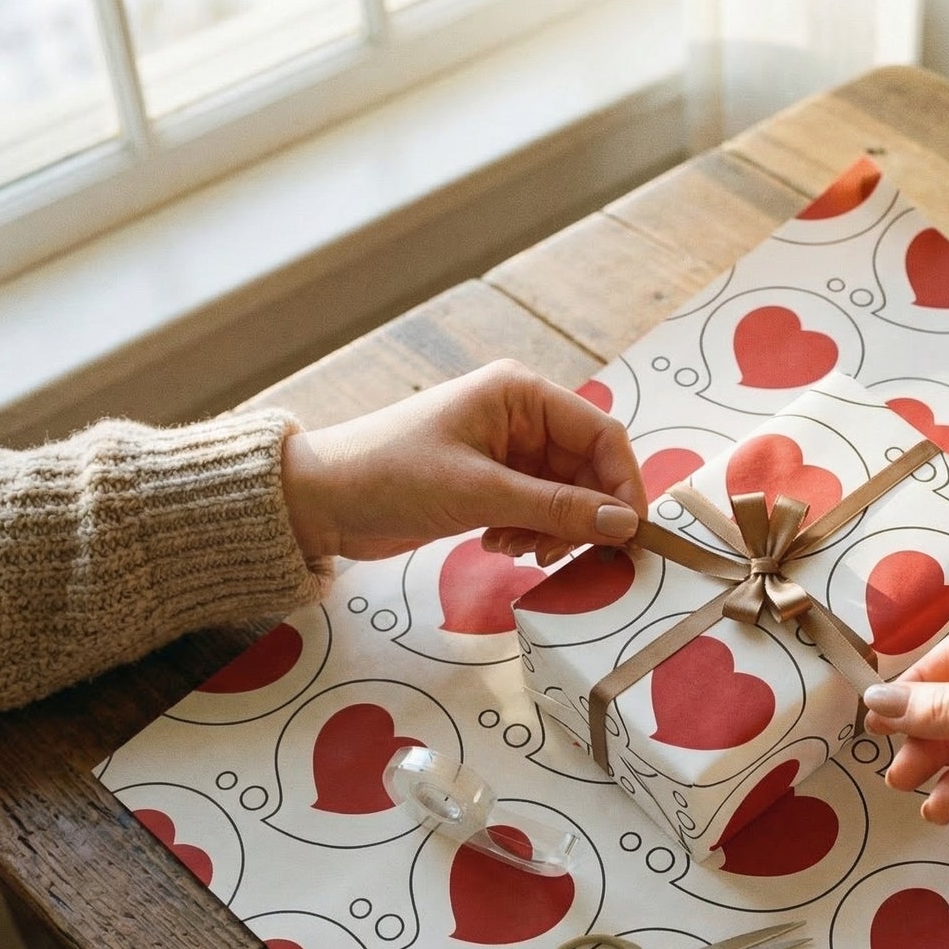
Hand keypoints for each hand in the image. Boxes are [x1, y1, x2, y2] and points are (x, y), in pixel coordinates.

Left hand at [279, 360, 645, 563]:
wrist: (320, 501)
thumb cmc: (390, 476)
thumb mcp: (480, 493)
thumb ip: (558, 508)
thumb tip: (625, 525)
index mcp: (521, 394)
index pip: (603, 435)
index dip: (622, 485)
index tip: (628, 535)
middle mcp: (521, 417)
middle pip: (588, 470)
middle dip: (582, 516)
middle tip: (559, 553)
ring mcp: (507, 452)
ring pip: (566, 496)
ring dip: (554, 530)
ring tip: (518, 549)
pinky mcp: (491, 483)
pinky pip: (538, 510)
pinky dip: (530, 533)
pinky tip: (497, 545)